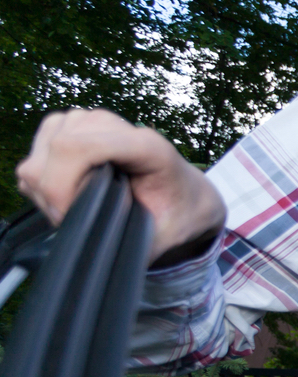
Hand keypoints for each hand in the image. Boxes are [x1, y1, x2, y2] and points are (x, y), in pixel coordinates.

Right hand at [15, 109, 226, 265]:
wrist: (185, 194)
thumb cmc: (178, 211)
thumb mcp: (167, 235)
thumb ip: (137, 244)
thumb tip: (97, 255)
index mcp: (145, 145)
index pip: (76, 148)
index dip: (59, 186)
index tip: (68, 217)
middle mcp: (112, 124)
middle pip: (53, 151)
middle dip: (52, 195)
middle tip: (74, 221)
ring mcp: (86, 121)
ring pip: (39, 154)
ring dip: (46, 189)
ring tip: (76, 208)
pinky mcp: (67, 128)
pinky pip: (35, 154)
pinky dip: (42, 181)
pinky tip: (68, 194)